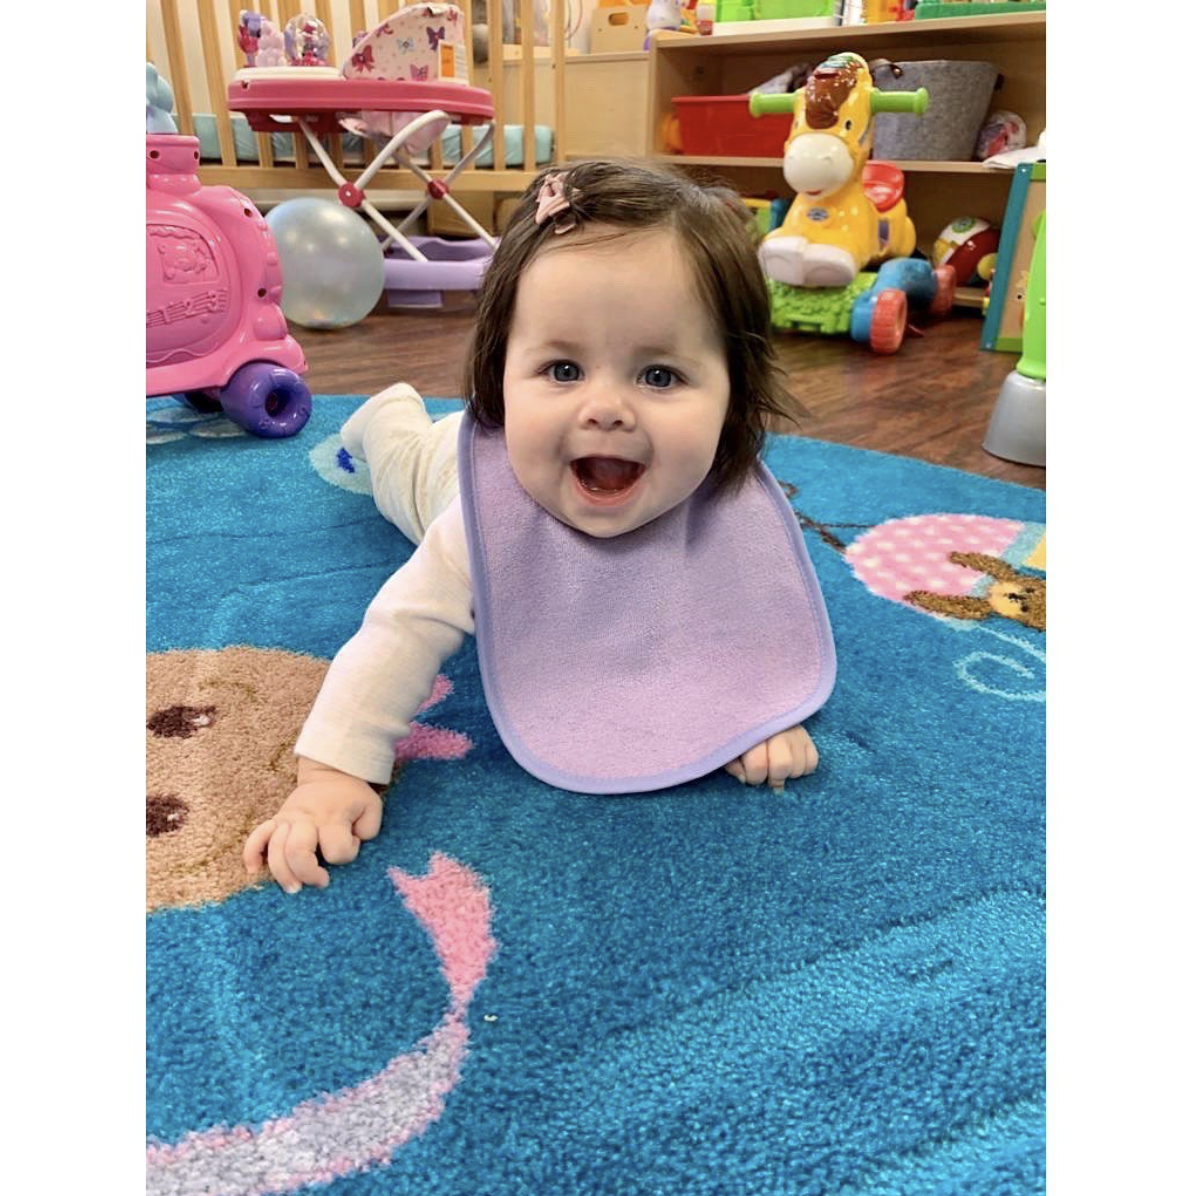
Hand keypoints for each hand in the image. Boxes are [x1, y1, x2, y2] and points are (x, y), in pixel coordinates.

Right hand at [243, 757, 383, 893]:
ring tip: (294, 887)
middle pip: (296, 851)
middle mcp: (306, 819)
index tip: (354, 844)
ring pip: (275, 849)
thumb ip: (368, 830)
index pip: (336, 849)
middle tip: (319, 883)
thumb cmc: (353, 796)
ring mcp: (287, 819)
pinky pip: (256, 836)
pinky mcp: (276, 820)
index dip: (347, 853)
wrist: (331, 773)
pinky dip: (251, 853)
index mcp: (333, 817)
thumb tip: (352, 844)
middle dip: (306, 874)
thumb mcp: (372, 807)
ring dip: (282, 873)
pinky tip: (254, 869)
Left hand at [725, 724, 817, 790]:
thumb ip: (731, 762)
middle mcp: (777, 729)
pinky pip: (812, 761)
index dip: (753, 777)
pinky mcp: (807, 735)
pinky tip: (790, 764)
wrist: (754, 704)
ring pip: (799, 766)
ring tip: (776, 768)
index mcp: (752, 731)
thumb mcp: (726, 744)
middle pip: (783, 765)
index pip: (758, 765)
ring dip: (787, 774)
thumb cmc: (738, 731)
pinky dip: (802, 768)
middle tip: (766, 776)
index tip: (748, 776)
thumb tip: (743, 779)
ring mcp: (794, 731)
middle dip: (773, 778)